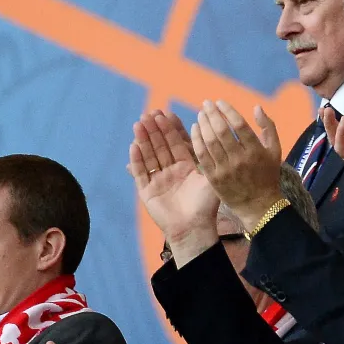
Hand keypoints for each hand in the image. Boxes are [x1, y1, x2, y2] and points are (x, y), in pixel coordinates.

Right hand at [129, 109, 219, 253]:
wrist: (194, 230)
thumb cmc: (206, 207)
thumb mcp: (210, 179)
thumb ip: (208, 159)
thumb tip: (207, 135)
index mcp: (185, 167)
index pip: (176, 143)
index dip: (170, 129)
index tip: (165, 113)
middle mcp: (170, 172)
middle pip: (160, 147)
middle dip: (154, 130)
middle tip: (148, 113)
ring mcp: (157, 181)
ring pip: (149, 156)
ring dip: (143, 140)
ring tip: (139, 124)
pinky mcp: (147, 192)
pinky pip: (140, 173)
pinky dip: (136, 160)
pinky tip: (133, 146)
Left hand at [191, 101, 285, 229]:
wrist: (258, 205)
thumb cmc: (267, 175)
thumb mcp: (275, 150)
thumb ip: (268, 127)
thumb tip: (256, 107)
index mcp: (255, 151)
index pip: (239, 125)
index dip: (227, 111)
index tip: (219, 102)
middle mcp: (239, 159)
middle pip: (221, 131)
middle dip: (212, 114)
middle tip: (206, 104)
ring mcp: (225, 170)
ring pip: (209, 142)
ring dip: (203, 124)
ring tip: (201, 114)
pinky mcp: (214, 178)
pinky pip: (202, 156)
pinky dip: (197, 140)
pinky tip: (195, 129)